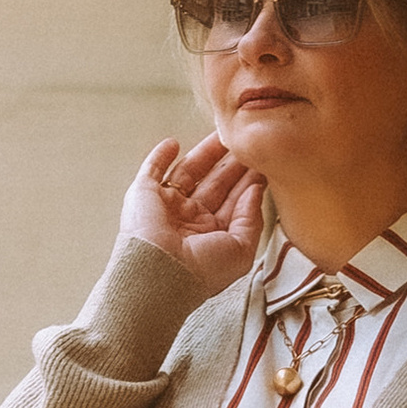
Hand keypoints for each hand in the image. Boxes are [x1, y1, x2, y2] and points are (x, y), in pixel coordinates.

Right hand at [122, 132, 264, 285]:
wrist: (160, 272)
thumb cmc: (201, 270)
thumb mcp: (241, 250)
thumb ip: (252, 218)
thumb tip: (256, 189)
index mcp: (211, 235)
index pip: (233, 202)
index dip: (248, 183)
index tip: (262, 164)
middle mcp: (189, 220)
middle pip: (214, 183)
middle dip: (231, 164)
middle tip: (246, 142)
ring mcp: (167, 206)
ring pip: (188, 172)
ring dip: (204, 153)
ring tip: (223, 134)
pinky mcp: (144, 194)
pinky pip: (151, 170)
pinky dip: (160, 156)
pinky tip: (172, 142)